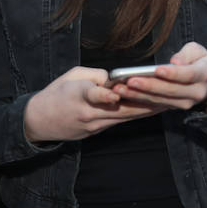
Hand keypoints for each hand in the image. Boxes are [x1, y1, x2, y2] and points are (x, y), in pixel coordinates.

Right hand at [23, 66, 164, 141]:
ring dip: (147, 109)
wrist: (38, 122)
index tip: (124, 91)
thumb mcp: (71, 76)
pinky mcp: (97, 132)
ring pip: (125, 116)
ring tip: (169, 102)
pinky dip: (136, 114)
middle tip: (168, 94)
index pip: (95, 94)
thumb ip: (95, 76)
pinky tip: (153, 110)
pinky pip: (121, 121)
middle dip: (145, 100)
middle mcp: (88, 112)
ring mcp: (94, 125)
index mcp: (78, 94)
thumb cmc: (55, 93)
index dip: (110, 93)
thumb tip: (117, 78)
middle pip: (121, 108)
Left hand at [111, 42, 206, 111]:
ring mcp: (185, 103)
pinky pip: (155, 105)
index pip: (188, 75)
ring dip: (139, 95)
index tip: (157, 70)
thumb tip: (175, 62)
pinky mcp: (174, 107)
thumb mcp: (197, 51)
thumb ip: (186, 54)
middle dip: (149, 86)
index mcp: (203, 75)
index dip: (173, 74)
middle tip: (130, 81)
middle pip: (170, 91)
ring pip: (160, 100)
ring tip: (120, 88)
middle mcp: (196, 93)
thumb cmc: (198, 60)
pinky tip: (124, 94)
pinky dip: (139, 100)